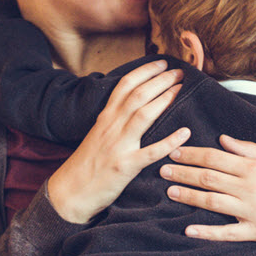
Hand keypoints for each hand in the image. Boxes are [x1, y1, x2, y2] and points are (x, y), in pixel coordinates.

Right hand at [48, 60, 188, 223]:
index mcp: (105, 118)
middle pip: (138, 95)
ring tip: (182, 88)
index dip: (145, 71)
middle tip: (180, 72)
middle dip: (161, 80)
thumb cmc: (85, 165)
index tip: (162, 63)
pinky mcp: (125, 167)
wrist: (70, 192)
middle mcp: (111, 127)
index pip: (125, 86)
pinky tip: (185, 133)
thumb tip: (132, 107)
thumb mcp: (96, 135)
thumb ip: (113, 120)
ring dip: (165, 99)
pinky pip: (151, 152)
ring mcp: (118, 146)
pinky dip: (169, 141)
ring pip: (144, 115)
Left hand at [162, 135, 255, 244]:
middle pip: (207, 179)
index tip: (174, 151)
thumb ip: (249, 149)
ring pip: (212, 203)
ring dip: (188, 196)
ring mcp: (252, 212)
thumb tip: (223, 140)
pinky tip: (188, 229)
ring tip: (169, 191)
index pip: (214, 158)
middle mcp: (250, 188)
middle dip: (182, 173)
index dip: (191, 154)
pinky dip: (206, 231)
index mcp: (254, 167)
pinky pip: (227, 233)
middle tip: (161, 170)